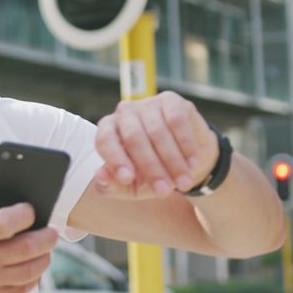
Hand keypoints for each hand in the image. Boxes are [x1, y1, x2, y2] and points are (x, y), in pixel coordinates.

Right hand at [0, 154, 57, 292]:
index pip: (4, 222)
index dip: (25, 214)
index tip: (30, 210)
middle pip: (26, 248)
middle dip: (46, 237)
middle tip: (51, 231)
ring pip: (30, 270)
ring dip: (44, 257)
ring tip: (45, 248)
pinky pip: (22, 290)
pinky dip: (33, 278)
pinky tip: (32, 267)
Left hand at [93, 91, 218, 199]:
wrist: (186, 160)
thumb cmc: (151, 173)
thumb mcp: (130, 186)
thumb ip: (112, 185)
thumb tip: (100, 176)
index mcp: (108, 130)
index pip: (105, 140)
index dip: (115, 160)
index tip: (127, 180)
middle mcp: (124, 112)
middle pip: (133, 137)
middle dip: (151, 168)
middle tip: (164, 192)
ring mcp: (147, 104)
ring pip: (157, 131)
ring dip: (172, 161)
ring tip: (183, 183)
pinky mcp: (171, 101)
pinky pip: (177, 121)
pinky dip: (185, 144)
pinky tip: (192, 162)